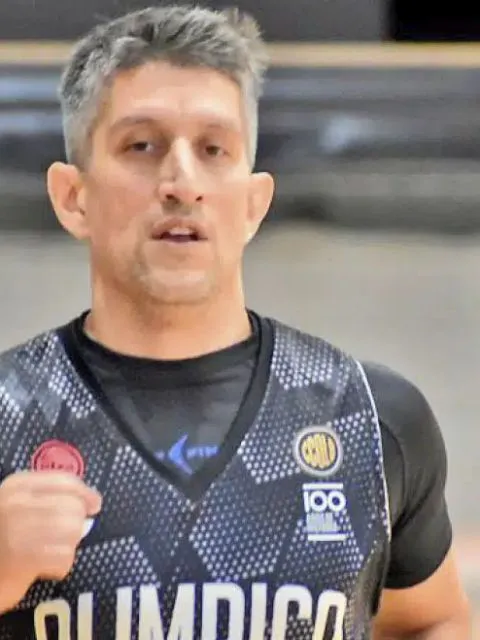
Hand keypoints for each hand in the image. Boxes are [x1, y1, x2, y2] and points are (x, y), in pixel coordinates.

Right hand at [0, 470, 101, 613]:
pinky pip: (65, 558)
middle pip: (74, 507)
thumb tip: (91, 503)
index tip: (95, 504)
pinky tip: (42, 568)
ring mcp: (19, 529)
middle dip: (74, 526)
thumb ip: (51, 498)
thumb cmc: (3, 541)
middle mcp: (17, 502)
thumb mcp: (19, 508)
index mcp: (17, 485)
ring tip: (47, 553)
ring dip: (67, 547)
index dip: (85, 492)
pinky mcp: (24, 558)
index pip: (64, 480)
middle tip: (57, 539)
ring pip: (73, 531)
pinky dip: (60, 566)